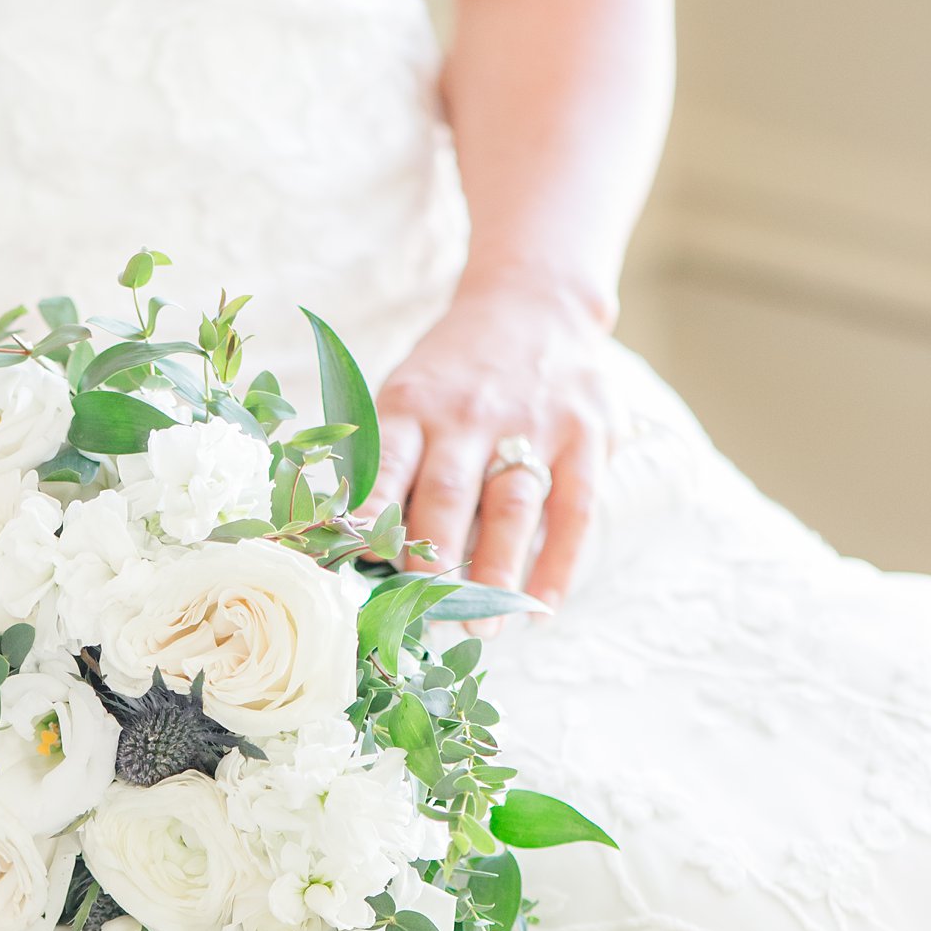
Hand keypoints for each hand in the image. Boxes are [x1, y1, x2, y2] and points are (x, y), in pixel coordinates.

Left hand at [370, 271, 615, 612]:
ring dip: (496, 573)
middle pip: (449, 495)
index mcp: (411, 406)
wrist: (534, 303)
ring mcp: (533, 423)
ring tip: (484, 628)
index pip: (386, 467)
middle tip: (425, 618)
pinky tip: (542, 607)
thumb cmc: (452, 376)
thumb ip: (384, 465)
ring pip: (512, 506)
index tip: (358, 569)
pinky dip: (559, 562)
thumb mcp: (406, 399)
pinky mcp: (586, 435)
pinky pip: (575, 509)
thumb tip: (344, 551)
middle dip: (435, 561)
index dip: (372, 518)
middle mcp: (469, 414)